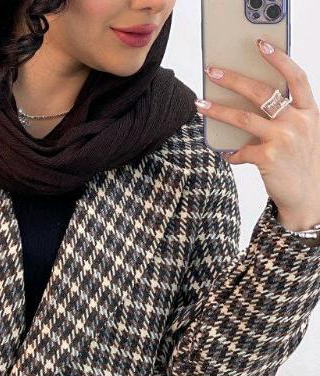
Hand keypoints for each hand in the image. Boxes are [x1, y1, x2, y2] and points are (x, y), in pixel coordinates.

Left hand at [194, 37, 319, 230]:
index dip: (279, 59)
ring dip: (218, 110)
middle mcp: (298, 122)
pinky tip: (226, 154)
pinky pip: (241, 151)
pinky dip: (231, 153)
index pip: (296, 77)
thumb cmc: (301, 162)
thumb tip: (251, 102)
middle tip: (213, 71)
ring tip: (201, 105)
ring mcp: (284, 139)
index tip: (261, 45)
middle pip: (263, 92)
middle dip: (234, 79)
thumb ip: (287, 116)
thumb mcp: (304, 133)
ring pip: (244, 118)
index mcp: (310, 111)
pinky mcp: (269, 158)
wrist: (308, 196)